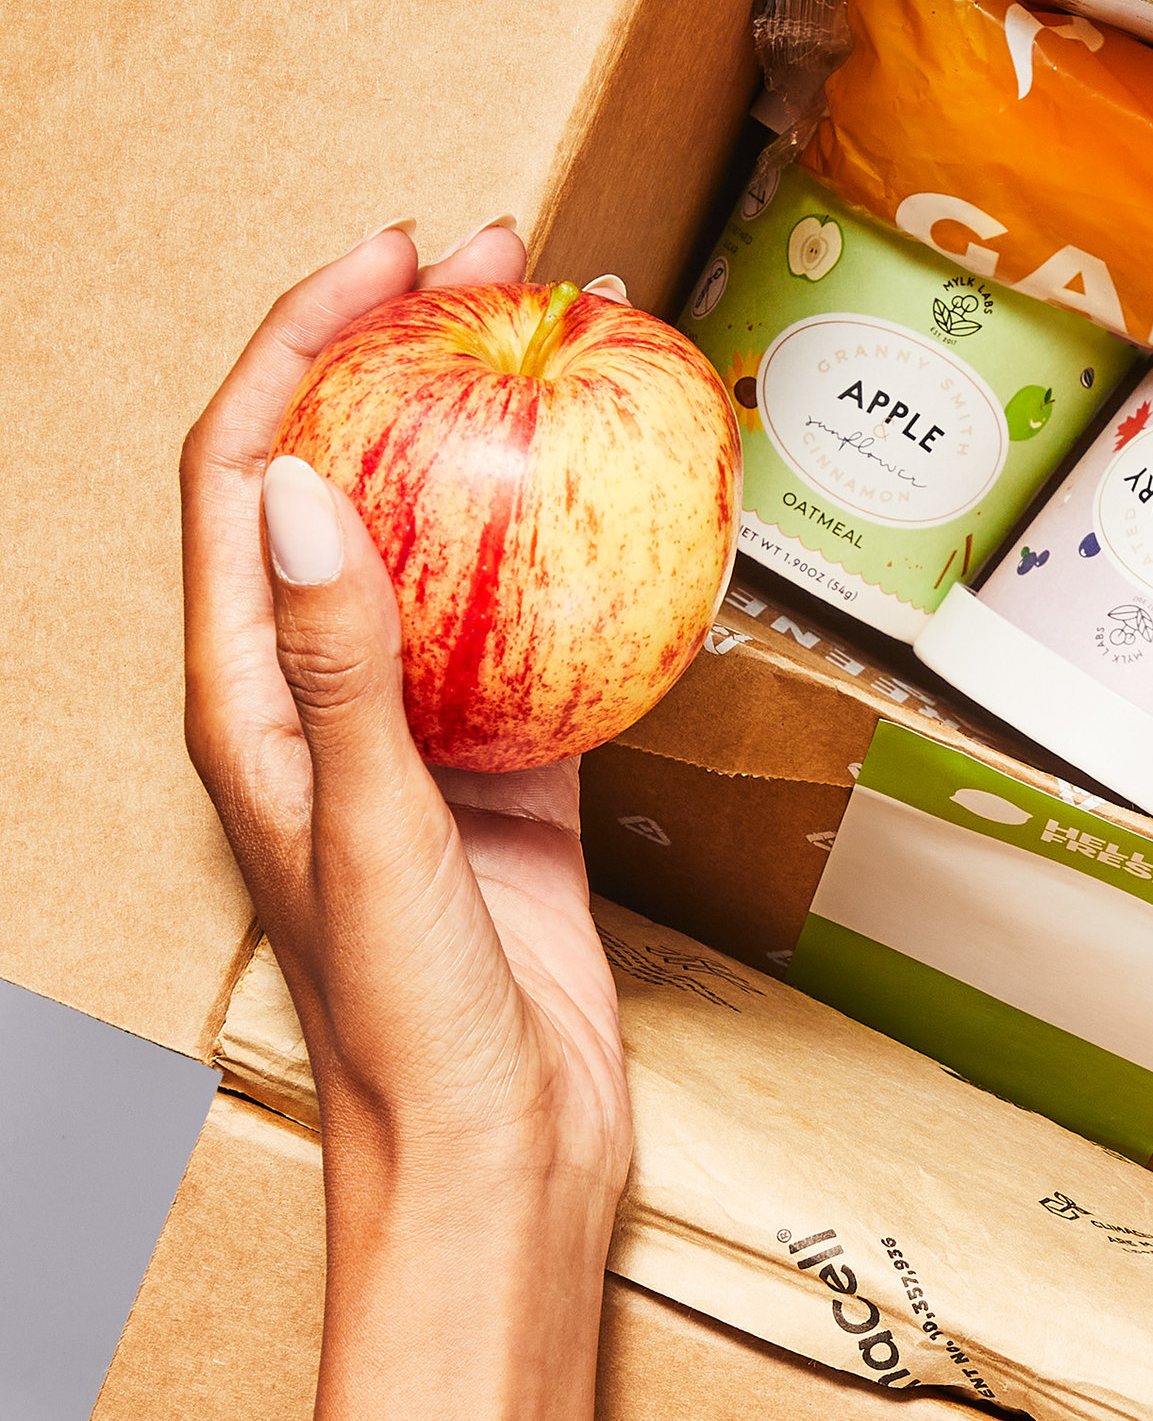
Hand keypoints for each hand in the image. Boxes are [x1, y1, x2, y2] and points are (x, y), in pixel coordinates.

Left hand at [183, 219, 627, 1420]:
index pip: (240, 475)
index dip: (298, 346)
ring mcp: (419, 733)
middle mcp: (318, 696)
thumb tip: (299, 481)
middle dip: (404, 353)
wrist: (497, 1159)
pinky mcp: (511, 776)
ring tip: (569, 345)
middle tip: (496, 262)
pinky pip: (544, 630)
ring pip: (450, 537)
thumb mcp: (370, 836)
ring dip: (497, 434)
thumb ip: (338, 666)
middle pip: (342, 473)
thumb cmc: (409, 1027)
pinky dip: (584, 551)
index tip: (388, 261)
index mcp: (245, 702)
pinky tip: (642, 505)